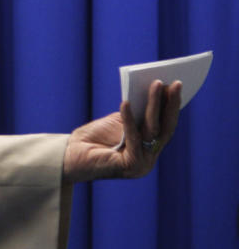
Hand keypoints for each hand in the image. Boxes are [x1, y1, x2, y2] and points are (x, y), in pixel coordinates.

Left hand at [62, 79, 181, 182]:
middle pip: (165, 128)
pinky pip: (133, 138)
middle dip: (170, 103)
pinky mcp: (130, 166)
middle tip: (176, 83)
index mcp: (149, 149)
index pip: (165, 125)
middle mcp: (149, 158)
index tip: (177, 85)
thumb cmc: (92, 138)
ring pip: (152, 130)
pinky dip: (129, 119)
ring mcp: (142, 164)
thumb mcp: (119, 122)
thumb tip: (153, 90)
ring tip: (156, 84)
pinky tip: (126, 102)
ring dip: (154, 105)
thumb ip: (137, 113)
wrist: (70, 156)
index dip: (172, 105)